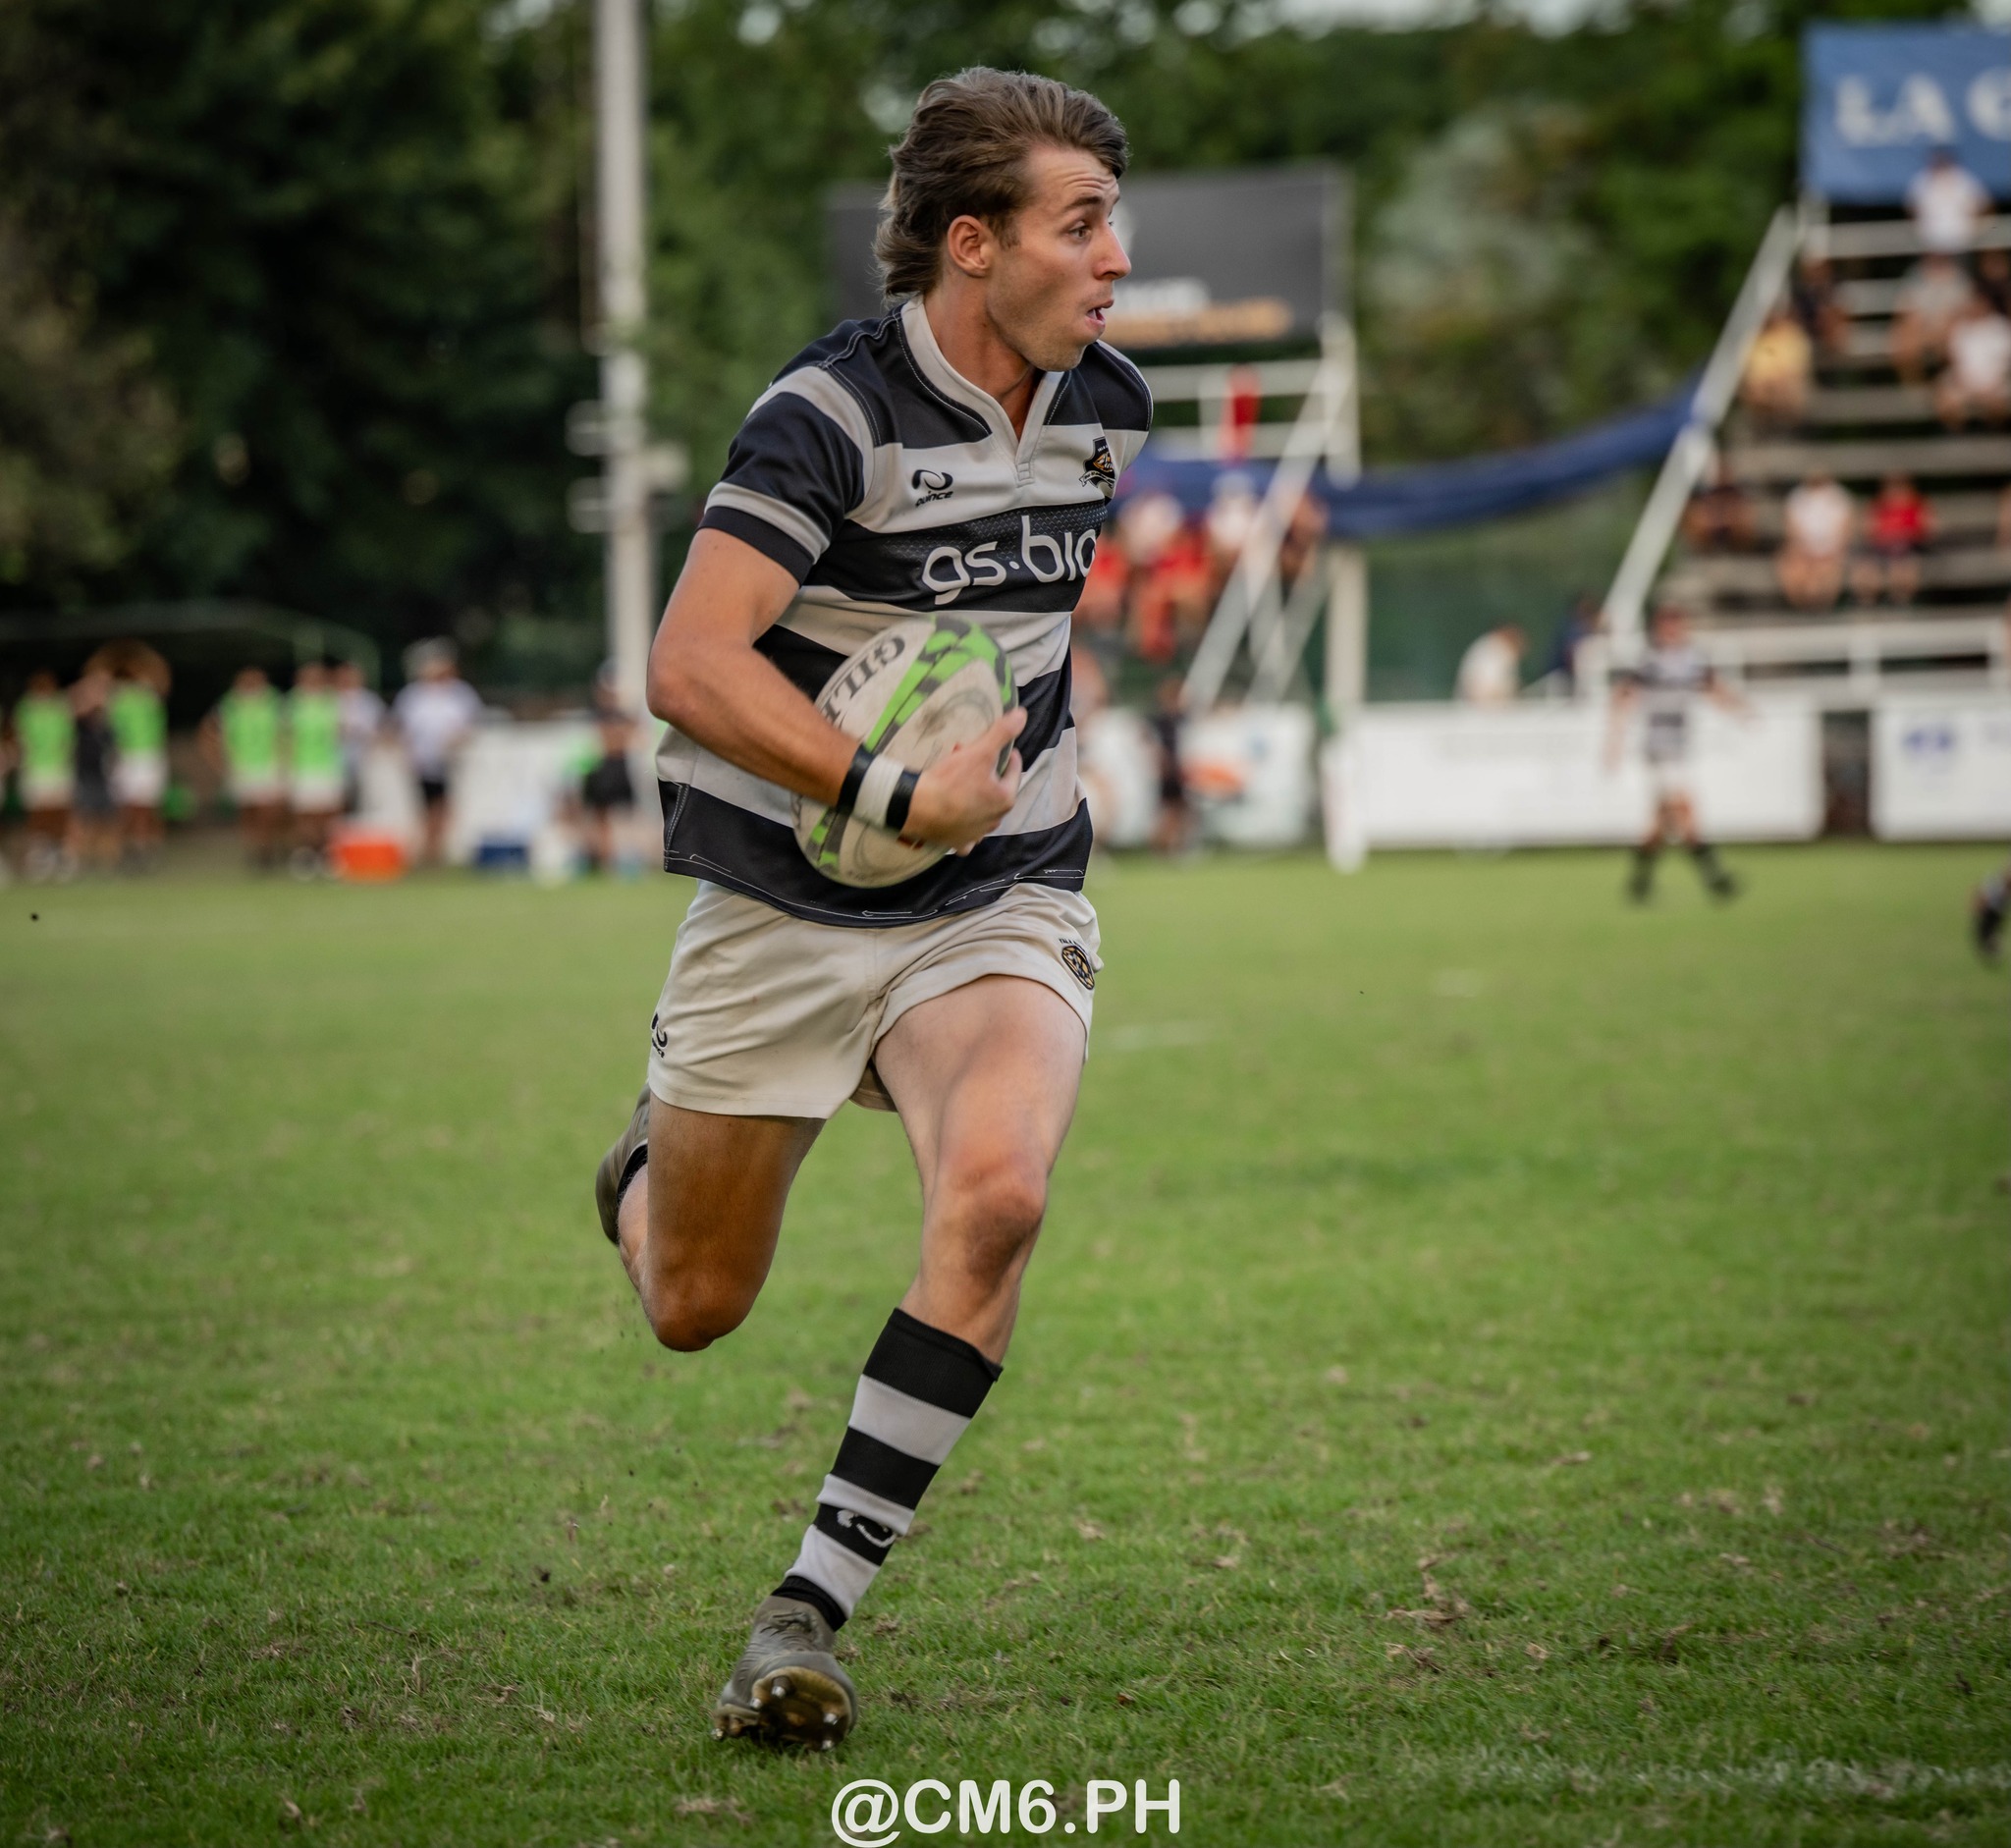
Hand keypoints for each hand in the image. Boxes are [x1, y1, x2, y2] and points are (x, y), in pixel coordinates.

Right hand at [900, 707, 1025, 851]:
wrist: (917, 808)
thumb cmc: (950, 780)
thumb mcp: (979, 752)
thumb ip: (1001, 733)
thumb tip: (1022, 714)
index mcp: (1005, 799)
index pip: (1013, 770)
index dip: (1005, 754)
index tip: (994, 746)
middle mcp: (996, 820)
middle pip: (997, 790)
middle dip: (987, 773)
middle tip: (970, 760)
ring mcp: (977, 834)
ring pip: (983, 812)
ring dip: (977, 798)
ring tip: (961, 783)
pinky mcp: (959, 843)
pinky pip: (967, 833)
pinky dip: (965, 825)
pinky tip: (958, 816)